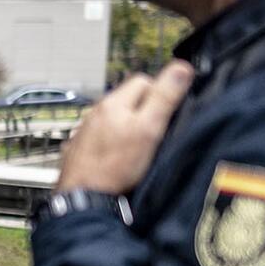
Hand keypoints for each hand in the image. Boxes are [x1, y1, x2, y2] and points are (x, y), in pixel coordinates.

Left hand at [54, 61, 192, 193]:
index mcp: (113, 102)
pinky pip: (104, 136)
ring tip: (140, 147)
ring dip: (129, 126)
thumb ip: (165, 97)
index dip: (161, 92)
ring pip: (116, 118)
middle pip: (129, 99)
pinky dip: (115, 142)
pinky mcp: (82, 148)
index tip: (168, 113)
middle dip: (146, 109)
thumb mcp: (149, 129)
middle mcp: (97, 112)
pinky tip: (121, 158)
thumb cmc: (115, 166)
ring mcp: (87, 130)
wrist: (84, 197)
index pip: (144, 80)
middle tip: (156, 132)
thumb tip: (182, 68)